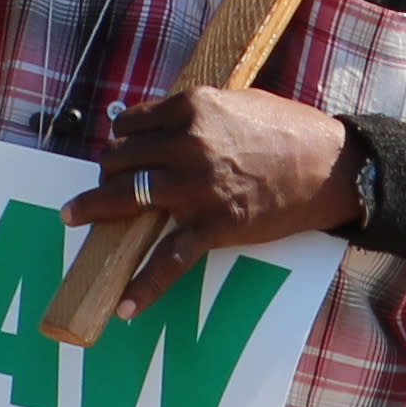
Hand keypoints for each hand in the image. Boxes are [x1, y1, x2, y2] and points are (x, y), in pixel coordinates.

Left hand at [70, 86, 354, 313]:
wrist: (332, 167)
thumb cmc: (290, 129)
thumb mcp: (238, 101)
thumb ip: (198, 110)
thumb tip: (161, 121)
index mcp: (193, 108)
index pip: (131, 123)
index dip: (120, 138)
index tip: (118, 149)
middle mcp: (188, 145)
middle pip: (121, 158)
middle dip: (108, 171)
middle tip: (104, 182)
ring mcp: (198, 188)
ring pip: (128, 197)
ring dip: (94, 208)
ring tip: (73, 216)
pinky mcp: (215, 226)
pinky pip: (169, 259)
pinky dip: (145, 285)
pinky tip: (124, 305)